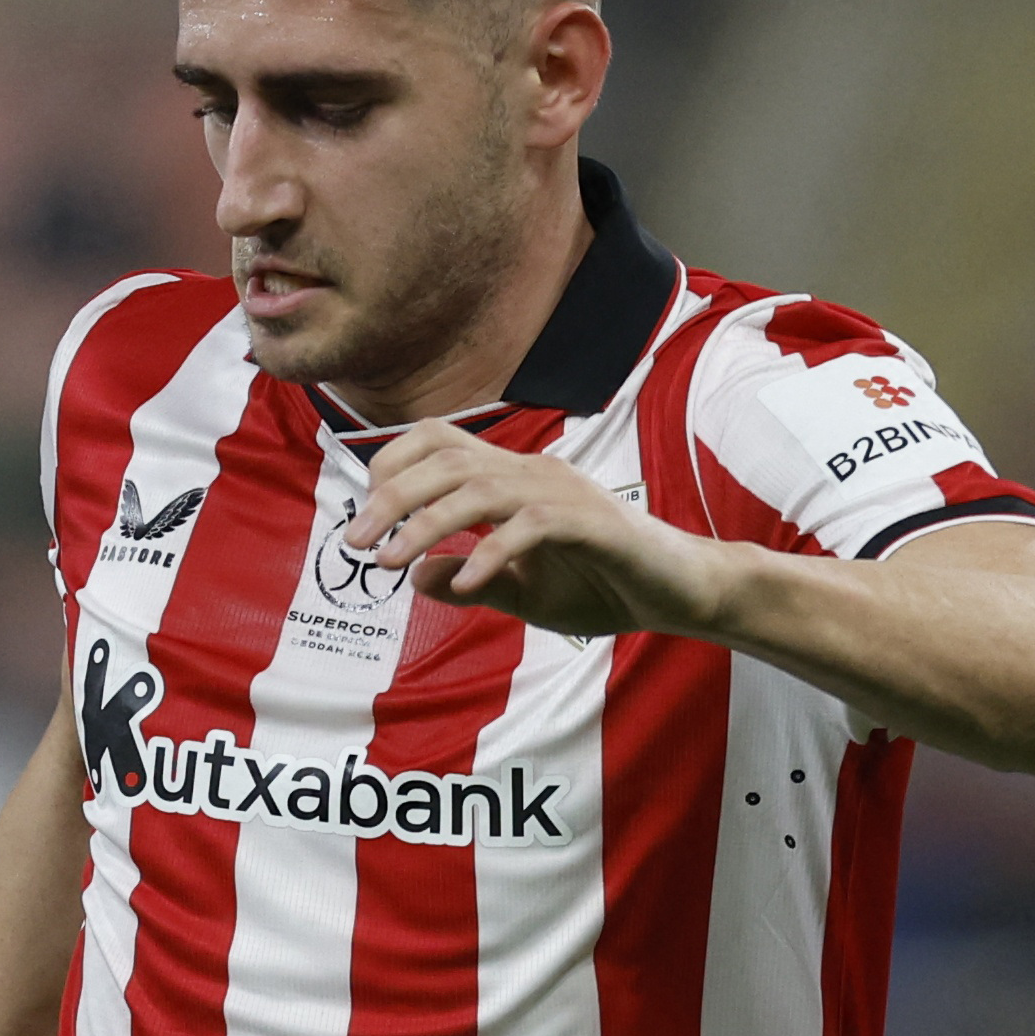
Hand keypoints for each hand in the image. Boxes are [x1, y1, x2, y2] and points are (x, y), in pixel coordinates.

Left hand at [338, 423, 712, 640]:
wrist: (679, 590)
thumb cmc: (603, 584)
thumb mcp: (522, 593)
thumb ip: (471, 582)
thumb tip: (416, 575)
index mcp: (513, 478)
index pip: (440, 442)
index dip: (393, 467)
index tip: (364, 516)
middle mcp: (533, 473)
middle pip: (447, 459)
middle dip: (392, 498)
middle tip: (355, 543)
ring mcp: (563, 493)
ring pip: (480, 487)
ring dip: (427, 523)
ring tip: (390, 561)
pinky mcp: (592, 523)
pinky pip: (531, 526)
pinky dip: (492, 552)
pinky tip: (467, 585)